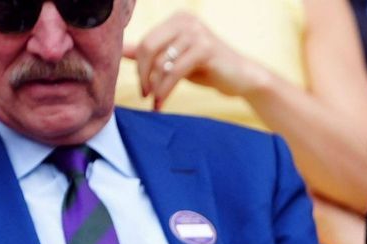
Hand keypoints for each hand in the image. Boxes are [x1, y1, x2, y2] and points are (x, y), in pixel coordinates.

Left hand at [122, 11, 269, 109]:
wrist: (244, 78)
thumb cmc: (210, 69)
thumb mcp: (177, 59)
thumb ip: (152, 54)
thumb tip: (122, 50)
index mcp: (177, 19)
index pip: (146, 41)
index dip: (138, 66)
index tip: (143, 87)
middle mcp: (186, 21)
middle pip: (149, 47)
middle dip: (143, 74)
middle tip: (145, 95)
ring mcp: (196, 33)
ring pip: (162, 62)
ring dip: (156, 86)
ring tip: (156, 102)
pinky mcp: (206, 48)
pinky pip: (175, 71)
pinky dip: (166, 89)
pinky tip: (163, 101)